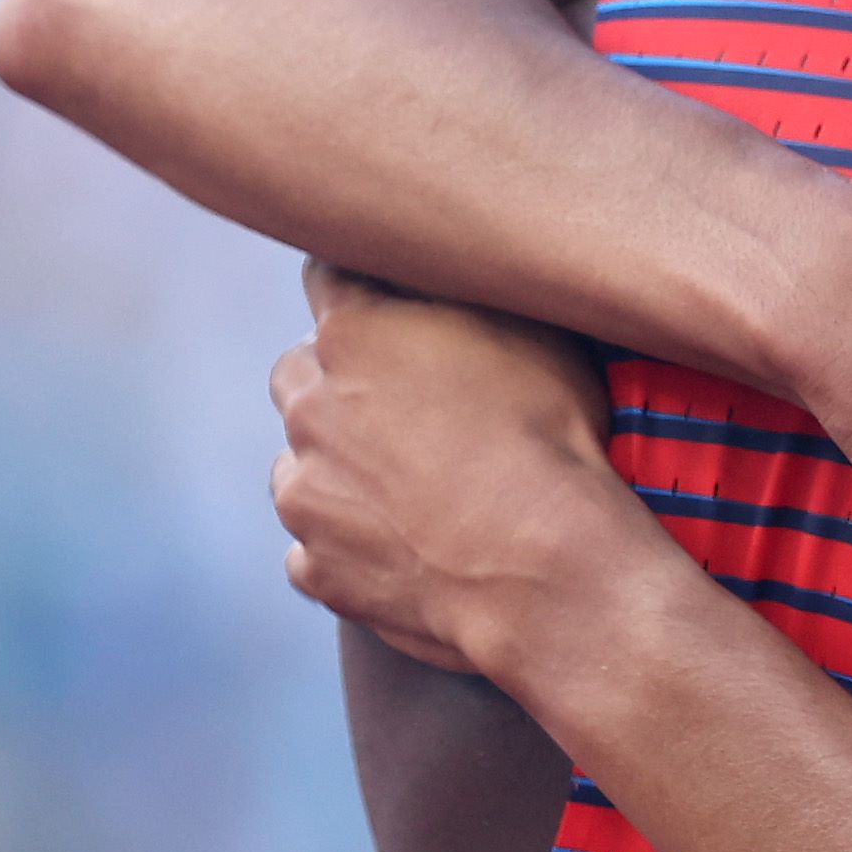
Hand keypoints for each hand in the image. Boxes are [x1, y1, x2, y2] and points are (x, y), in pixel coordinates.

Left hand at [270, 261, 639, 680]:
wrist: (548, 573)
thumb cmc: (552, 443)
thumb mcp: (533, 335)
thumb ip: (465, 300)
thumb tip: (449, 279)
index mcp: (354, 335)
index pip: (330, 278)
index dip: (367, 289)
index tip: (396, 307)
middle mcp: (309, 408)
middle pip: (299, 372)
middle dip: (339, 381)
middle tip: (410, 406)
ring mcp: (305, 495)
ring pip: (300, 465)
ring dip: (339, 467)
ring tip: (415, 490)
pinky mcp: (318, 569)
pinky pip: (315, 549)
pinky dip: (349, 545)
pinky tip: (408, 548)